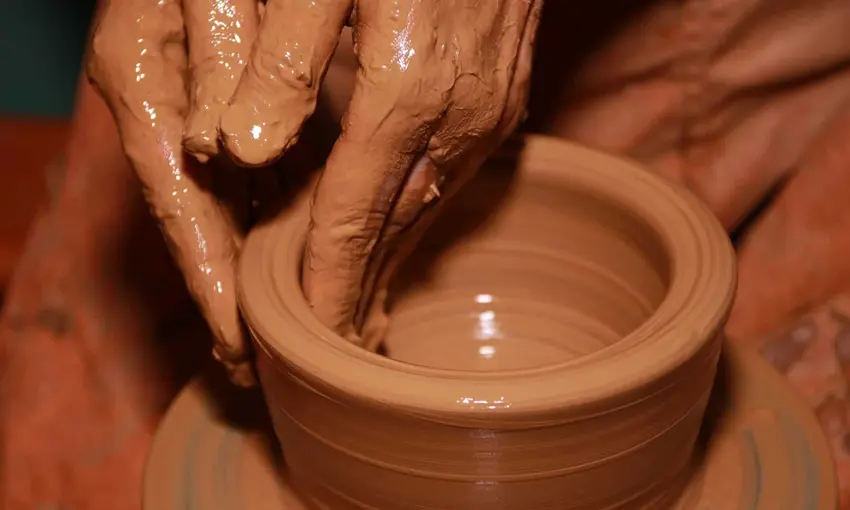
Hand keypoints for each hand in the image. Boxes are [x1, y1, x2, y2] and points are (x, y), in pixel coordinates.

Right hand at [87, 0, 262, 384]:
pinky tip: (306, 249)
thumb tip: (226, 150)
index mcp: (146, 83)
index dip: (209, 282)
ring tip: (291, 325)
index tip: (238, 346)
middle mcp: (170, 106)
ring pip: (232, 204)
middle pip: (203, 223)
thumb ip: (217, 59)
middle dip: (232, 295)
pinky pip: (258, 170)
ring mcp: (199, 105)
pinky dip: (278, 217)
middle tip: (262, 363)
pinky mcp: (234, 97)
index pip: (180, 209)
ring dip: (258, 267)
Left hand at [219, 0, 542, 343]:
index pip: (352, 219)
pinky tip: (405, 229)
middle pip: (397, 230)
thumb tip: (244, 150)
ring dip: (395, 260)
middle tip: (332, 340)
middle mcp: (459, 115)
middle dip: (360, 288)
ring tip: (365, 303)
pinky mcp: (510, 97)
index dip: (327, 283)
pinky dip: (424, 215)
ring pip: (432, 209)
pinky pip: (460, 177)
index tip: (309, 336)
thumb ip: (282, 60)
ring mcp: (494, 110)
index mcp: (404, 90)